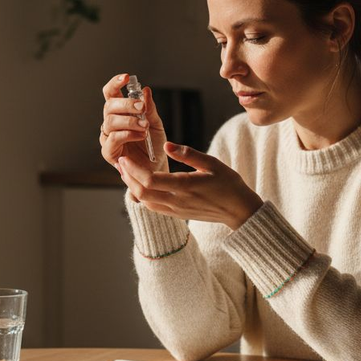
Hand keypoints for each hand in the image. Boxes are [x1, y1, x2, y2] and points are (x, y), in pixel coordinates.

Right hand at [100, 73, 167, 173]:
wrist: (157, 168)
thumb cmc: (155, 145)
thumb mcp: (156, 124)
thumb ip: (150, 108)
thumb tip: (146, 90)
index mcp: (120, 112)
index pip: (111, 93)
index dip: (115, 83)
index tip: (126, 77)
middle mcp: (111, 122)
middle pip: (109, 106)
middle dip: (126, 104)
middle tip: (141, 107)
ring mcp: (108, 137)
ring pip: (110, 121)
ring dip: (129, 121)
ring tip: (144, 126)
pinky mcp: (109, 152)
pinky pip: (113, 138)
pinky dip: (128, 134)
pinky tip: (140, 135)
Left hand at [118, 142, 263, 229]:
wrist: (239, 211)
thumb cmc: (229, 184)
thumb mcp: (212, 163)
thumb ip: (188, 154)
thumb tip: (167, 146)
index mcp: (186, 187)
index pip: (151, 181)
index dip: (134, 170)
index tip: (125, 158)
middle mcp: (178, 201)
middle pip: (142, 193)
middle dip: (128, 178)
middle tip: (121, 163)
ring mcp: (176, 210)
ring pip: (145, 202)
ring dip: (133, 187)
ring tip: (126, 172)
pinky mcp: (177, 214)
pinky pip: (153, 207)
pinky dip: (142, 195)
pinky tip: (140, 183)